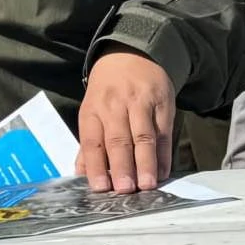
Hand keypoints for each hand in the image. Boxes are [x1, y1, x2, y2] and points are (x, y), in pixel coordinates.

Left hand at [77, 46, 175, 193]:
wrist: (131, 55)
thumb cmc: (108, 91)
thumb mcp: (92, 110)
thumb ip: (88, 145)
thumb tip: (81, 175)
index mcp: (93, 110)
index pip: (92, 140)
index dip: (95, 164)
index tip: (100, 187)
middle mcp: (114, 106)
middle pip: (118, 139)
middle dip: (122, 166)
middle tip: (126, 190)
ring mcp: (139, 103)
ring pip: (142, 136)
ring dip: (145, 163)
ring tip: (147, 185)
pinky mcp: (162, 103)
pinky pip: (163, 132)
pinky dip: (163, 154)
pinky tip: (163, 171)